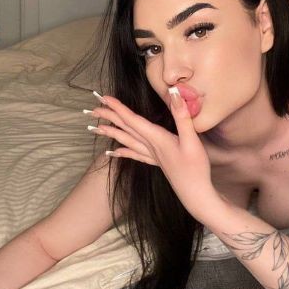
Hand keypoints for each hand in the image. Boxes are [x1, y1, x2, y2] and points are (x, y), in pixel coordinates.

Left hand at [89, 89, 221, 222]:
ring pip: (127, 141)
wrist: (196, 195)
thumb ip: (182, 116)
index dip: (118, 107)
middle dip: (109, 117)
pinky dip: (123, 151)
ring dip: (112, 132)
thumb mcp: (192, 140)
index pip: (133, 119)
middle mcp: (150, 146)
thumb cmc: (195, 169)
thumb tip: (174, 93)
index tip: (104, 98)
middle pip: (126, 129)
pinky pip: (135, 155)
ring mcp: (152, 156)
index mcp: (157, 138)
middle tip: (93, 108)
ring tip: (97, 128)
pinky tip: (114, 152)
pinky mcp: (157, 163)